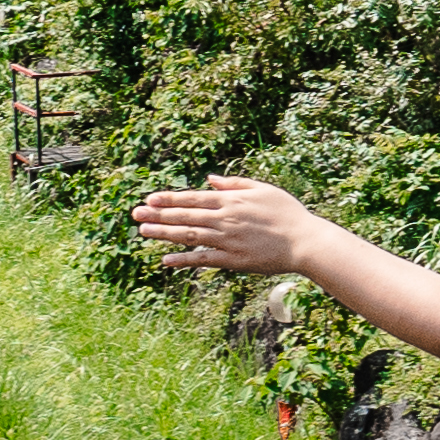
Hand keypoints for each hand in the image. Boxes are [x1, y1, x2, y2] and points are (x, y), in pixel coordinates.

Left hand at [131, 177, 321, 278]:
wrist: (304, 242)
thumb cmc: (287, 213)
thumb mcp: (263, 189)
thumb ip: (235, 184)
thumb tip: (210, 178)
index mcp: (232, 201)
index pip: (194, 198)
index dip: (170, 198)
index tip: (150, 198)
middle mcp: (226, 219)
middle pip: (186, 215)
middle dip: (158, 214)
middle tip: (135, 213)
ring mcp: (227, 241)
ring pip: (189, 236)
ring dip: (164, 233)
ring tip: (143, 231)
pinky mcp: (232, 261)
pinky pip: (203, 260)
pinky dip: (184, 260)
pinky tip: (166, 260)